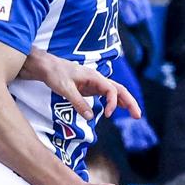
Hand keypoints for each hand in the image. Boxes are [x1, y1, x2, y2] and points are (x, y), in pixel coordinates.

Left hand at [20, 50, 140, 120]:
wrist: (46, 67)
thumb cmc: (55, 75)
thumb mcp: (65, 89)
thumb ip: (78, 103)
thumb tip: (90, 117)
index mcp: (94, 76)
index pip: (111, 90)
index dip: (113, 103)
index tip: (107, 115)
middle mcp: (98, 79)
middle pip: (119, 89)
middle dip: (130, 102)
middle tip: (138, 116)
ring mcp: (95, 83)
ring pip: (115, 92)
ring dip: (125, 102)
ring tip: (134, 115)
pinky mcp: (90, 88)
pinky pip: (107, 95)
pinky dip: (115, 102)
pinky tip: (119, 109)